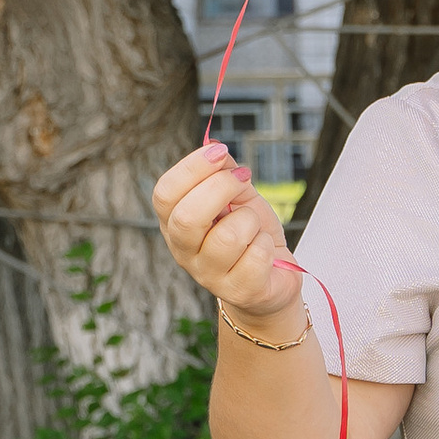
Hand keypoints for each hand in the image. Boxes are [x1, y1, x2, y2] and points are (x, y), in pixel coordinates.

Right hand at [153, 143, 303, 324]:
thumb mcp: (237, 196)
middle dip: (221, 188)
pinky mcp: (238, 290)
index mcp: (174, 223)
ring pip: (229, 237)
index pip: (165, 194)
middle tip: (244, 178)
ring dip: (250, 220)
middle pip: (187, 217)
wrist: (273, 276)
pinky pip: (256, 256)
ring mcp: (208, 275)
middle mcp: (184, 251)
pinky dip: (266, 244)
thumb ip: (224, 172)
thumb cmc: (249, 232)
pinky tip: (263, 249)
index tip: (220, 152)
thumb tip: (214, 147)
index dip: (191, 168)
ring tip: (253, 225)